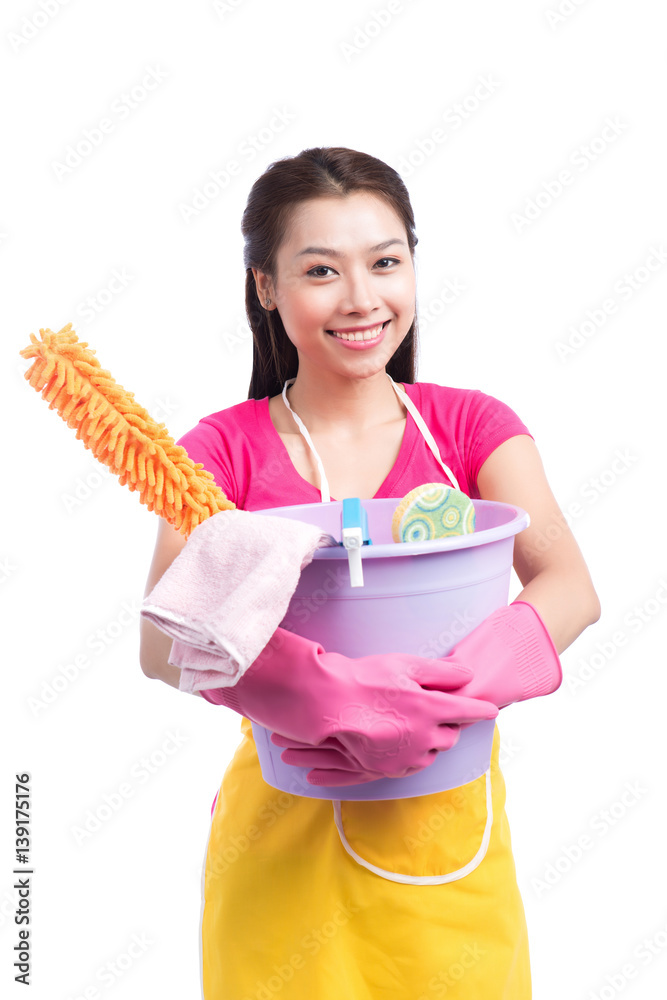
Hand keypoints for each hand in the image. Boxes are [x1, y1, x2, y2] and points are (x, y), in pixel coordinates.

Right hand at [196, 627, 497, 778]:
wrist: (326, 703)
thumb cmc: (365, 678)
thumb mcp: (406, 664)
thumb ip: (442, 671)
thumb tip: (468, 674)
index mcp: (432, 710)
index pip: (468, 711)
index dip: (482, 709)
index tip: (491, 709)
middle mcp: (424, 738)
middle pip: (451, 736)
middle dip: (450, 724)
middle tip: (441, 711)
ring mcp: (405, 757)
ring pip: (431, 753)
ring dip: (430, 741)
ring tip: (416, 725)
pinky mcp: (387, 769)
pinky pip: (410, 765)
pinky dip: (412, 754)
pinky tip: (403, 742)